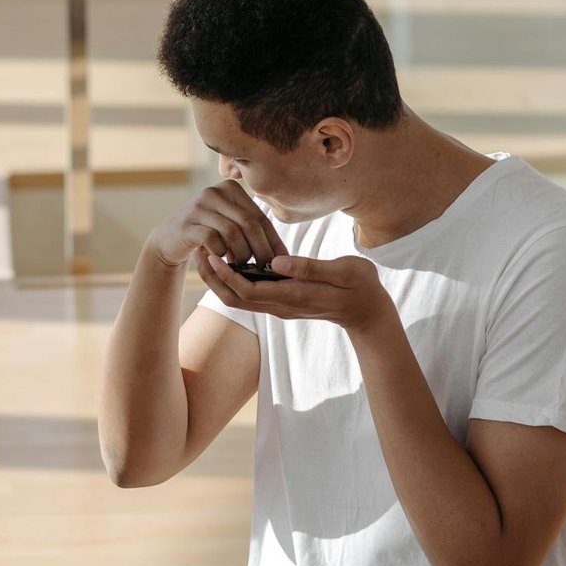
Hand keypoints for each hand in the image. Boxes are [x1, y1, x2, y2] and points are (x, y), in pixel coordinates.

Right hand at [147, 181, 287, 268]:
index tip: (281, 261)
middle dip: (260, 249)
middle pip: (249, 223)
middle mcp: (215, 191)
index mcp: (231, 189)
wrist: (169, 238)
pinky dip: (221, 254)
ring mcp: (199, 206)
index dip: (273, 240)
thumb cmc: (208, 234)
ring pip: (232, 232)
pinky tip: (222, 261)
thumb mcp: (230, 225)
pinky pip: (213, 240)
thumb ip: (251, 229)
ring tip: (243, 266)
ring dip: (241, 254)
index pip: (260, 216)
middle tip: (264, 268)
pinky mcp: (187, 223)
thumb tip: (283, 254)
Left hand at [195, 248, 394, 335]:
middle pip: (235, 298)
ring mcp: (280, 307)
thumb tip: (277, 262)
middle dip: (213, 278)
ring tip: (206, 255)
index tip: (212, 254)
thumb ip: (310, 267)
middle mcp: (281, 306)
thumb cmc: (360, 287)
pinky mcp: (282, 302)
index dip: (226, 275)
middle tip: (197, 252)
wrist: (368, 313)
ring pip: (239, 300)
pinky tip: (229, 262)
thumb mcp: (343, 271)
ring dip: (219, 281)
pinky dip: (234, 281)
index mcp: (293, 296)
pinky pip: (250, 296)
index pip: (249, 290)